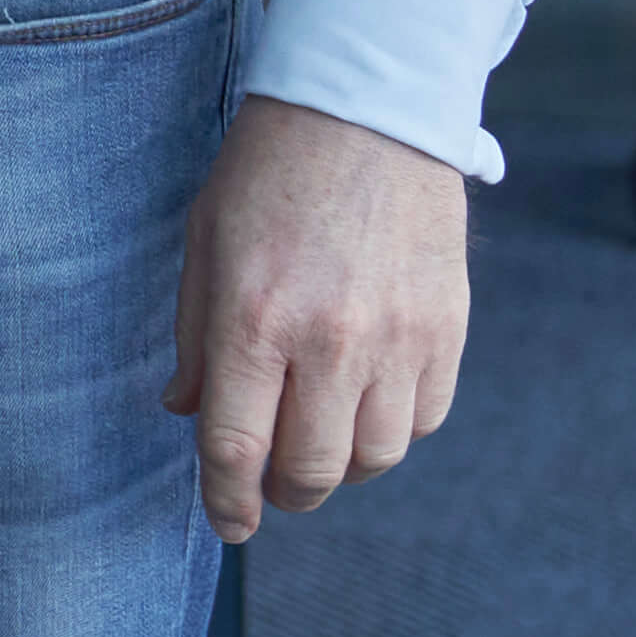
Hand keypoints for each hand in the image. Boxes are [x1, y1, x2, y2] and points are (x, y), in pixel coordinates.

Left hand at [169, 93, 470, 541]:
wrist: (367, 111)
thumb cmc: (268, 173)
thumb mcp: (204, 244)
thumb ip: (195, 337)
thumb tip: (187, 412)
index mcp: (255, 318)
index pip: (237, 448)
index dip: (228, 501)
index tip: (228, 524)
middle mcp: (331, 340)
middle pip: (312, 470)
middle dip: (284, 493)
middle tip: (269, 485)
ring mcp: (399, 339)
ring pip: (374, 457)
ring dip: (340, 466)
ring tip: (316, 438)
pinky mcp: (448, 330)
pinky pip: (423, 420)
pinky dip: (391, 430)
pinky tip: (364, 402)